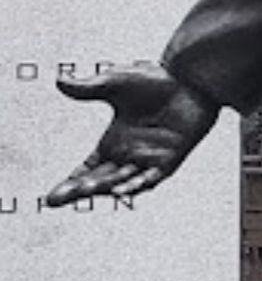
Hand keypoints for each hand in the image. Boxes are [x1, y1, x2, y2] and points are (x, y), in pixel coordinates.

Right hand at [45, 65, 218, 205]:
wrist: (190, 80)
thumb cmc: (156, 82)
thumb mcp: (115, 83)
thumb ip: (89, 87)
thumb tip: (60, 82)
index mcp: (115, 142)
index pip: (88, 169)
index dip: (71, 182)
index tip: (52, 197)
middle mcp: (130, 155)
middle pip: (98, 180)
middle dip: (77, 190)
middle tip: (56, 200)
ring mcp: (149, 159)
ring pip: (121, 181)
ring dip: (102, 187)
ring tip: (83, 190)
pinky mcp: (169, 159)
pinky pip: (150, 177)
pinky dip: (136, 184)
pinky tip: (120, 190)